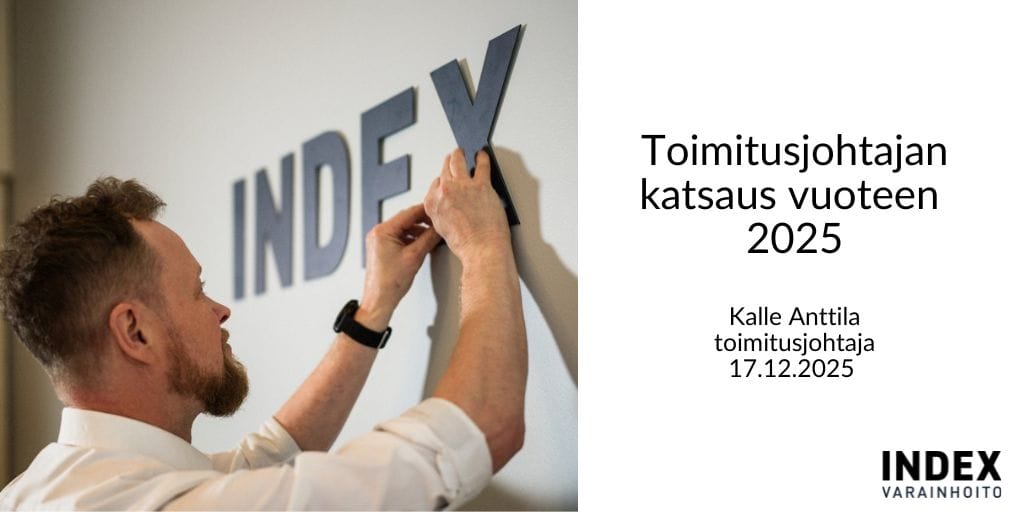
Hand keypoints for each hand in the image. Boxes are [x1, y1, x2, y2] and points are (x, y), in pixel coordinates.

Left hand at [360, 204, 440, 329]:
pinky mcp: (382, 248)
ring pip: (404, 229)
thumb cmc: (389, 283)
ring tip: (433, 236)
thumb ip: (429, 238)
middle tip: (439, 223)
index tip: (439, 211)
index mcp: (383, 231)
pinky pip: (400, 237)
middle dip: (424, 222)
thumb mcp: (415, 257)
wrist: (379, 300)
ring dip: (419, 231)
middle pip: (406, 220)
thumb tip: (439, 228)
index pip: (409, 213)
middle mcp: (378, 233)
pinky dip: (412, 239)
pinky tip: (423, 244)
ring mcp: (379, 241)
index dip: (427, 211)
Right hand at [424, 148, 510, 261]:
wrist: (482, 249)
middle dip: (448, 163)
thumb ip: (441, 213)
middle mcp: (444, 192)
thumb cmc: (466, 244)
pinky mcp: (481, 185)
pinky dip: (482, 157)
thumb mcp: (442, 230)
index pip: (435, 184)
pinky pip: (481, 165)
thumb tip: (447, 205)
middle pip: (445, 170)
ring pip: (458, 161)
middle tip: (453, 157)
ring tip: (462, 152)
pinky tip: (482, 155)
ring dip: (460, 154)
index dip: (442, 180)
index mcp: (432, 203)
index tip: (447, 177)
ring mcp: (462, 186)